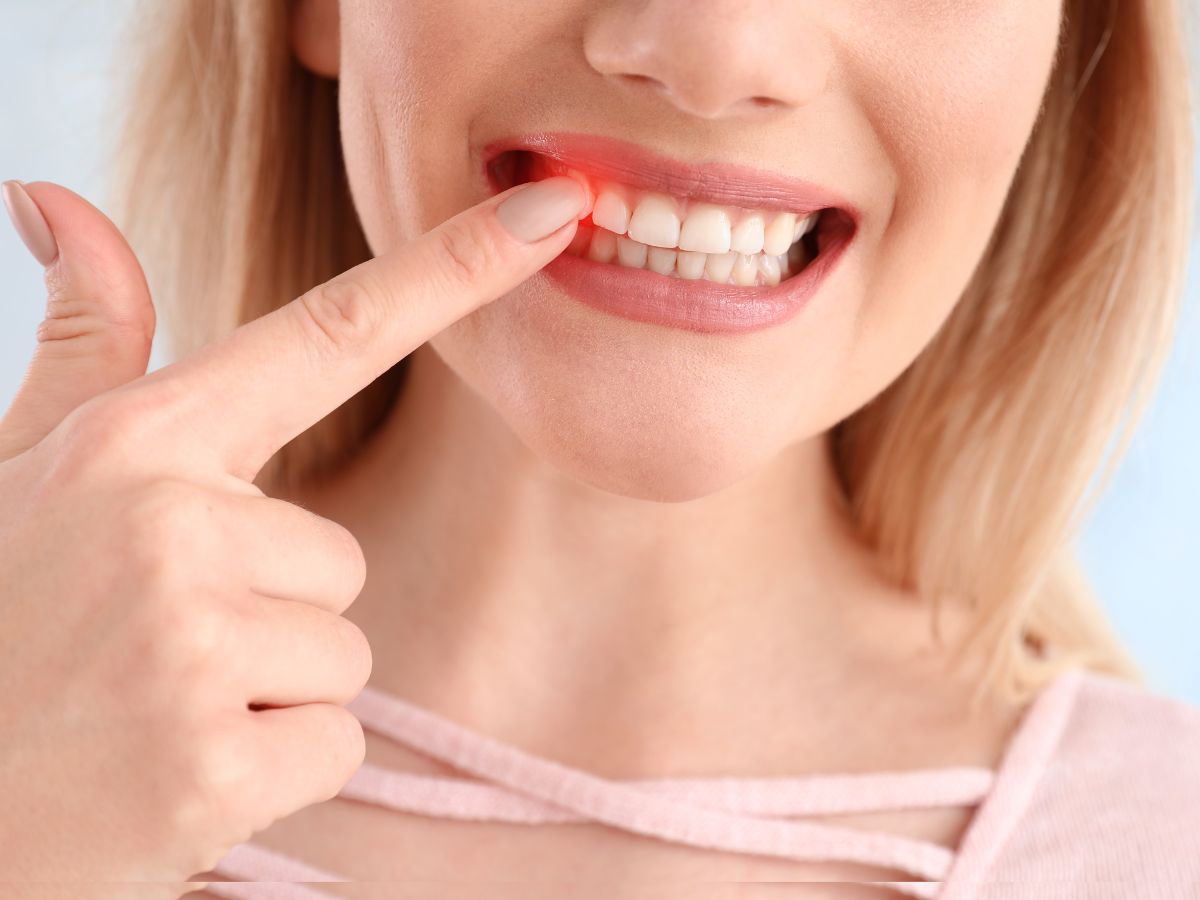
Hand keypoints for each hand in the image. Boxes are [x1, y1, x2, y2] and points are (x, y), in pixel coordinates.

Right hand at [0, 175, 586, 897]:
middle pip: (339, 555)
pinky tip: (174, 777)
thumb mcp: (18, 474)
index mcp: (137, 441)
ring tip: (153, 710)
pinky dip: (271, 770)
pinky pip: (333, 742)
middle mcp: (171, 522)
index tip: (551, 211)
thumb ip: (81, 348)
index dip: (453, 269)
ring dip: (267, 693)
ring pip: (343, 652)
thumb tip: (55, 194)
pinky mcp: (212, 767)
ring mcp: (190, 644)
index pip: (330, 334)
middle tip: (152, 649)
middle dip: (267, 611)